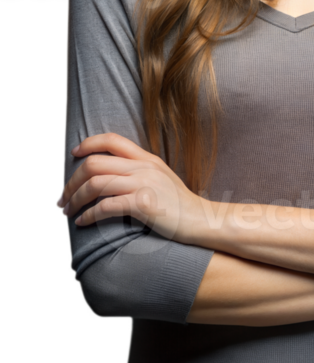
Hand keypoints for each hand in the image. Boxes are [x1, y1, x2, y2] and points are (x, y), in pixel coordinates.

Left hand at [58, 133, 206, 242]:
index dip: (89, 143)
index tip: (74, 154)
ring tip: (68, 212)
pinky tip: (83, 222)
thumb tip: (110, 175)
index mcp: (147, 159)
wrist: (201, 220)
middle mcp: (144, 168)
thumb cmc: (179, 204)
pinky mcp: (143, 204)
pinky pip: (105, 206)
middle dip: (72, 182)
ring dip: (75, 199)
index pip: (112, 140)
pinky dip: (88, 215)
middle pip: (94, 164)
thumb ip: (139, 171)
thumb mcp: (161, 179)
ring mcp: (144, 184)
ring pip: (95, 184)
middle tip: (63, 199)